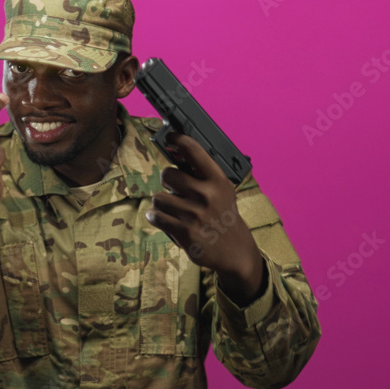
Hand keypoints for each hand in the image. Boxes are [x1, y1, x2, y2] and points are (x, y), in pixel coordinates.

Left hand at [145, 133, 265, 305]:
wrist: (235, 250)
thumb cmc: (223, 216)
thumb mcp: (221, 190)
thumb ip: (202, 174)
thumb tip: (176, 152)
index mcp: (217, 180)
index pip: (194, 150)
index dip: (178, 140)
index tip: (170, 138)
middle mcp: (206, 194)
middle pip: (167, 174)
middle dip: (167, 182)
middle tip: (175, 190)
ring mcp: (194, 213)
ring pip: (157, 197)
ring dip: (161, 204)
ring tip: (173, 210)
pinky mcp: (184, 231)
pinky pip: (155, 216)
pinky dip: (156, 217)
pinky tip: (165, 219)